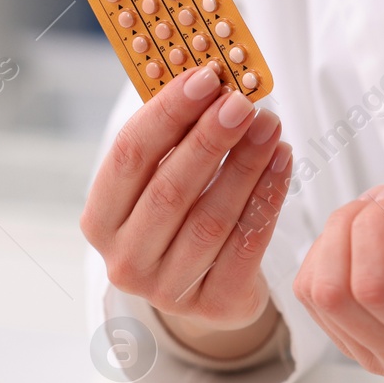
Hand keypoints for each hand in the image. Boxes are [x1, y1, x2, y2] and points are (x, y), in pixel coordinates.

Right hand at [81, 61, 292, 357]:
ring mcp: (168, 290)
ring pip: (212, 218)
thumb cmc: (181, 217)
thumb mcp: (161, 179)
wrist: (206, 289)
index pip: (129, 157)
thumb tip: (210, 76)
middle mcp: (125, 260)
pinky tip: (282, 161)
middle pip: (171, 189)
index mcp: (100, 220)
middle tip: (243, 101)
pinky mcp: (215, 306)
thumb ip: (174, 136)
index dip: (167, 114)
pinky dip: (268, 198)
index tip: (204, 78)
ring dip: (246, 165)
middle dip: (210, 139)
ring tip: (270, 125)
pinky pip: (247, 245)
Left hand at [293, 184, 383, 382]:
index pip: (374, 286)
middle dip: (349, 224)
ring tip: (380, 215)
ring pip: (314, 291)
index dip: (374, 227)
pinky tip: (369, 240)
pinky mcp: (359, 346)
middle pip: (331, 287)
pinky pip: (319, 299)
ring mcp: (371, 355)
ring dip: (335, 238)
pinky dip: (331, 256)